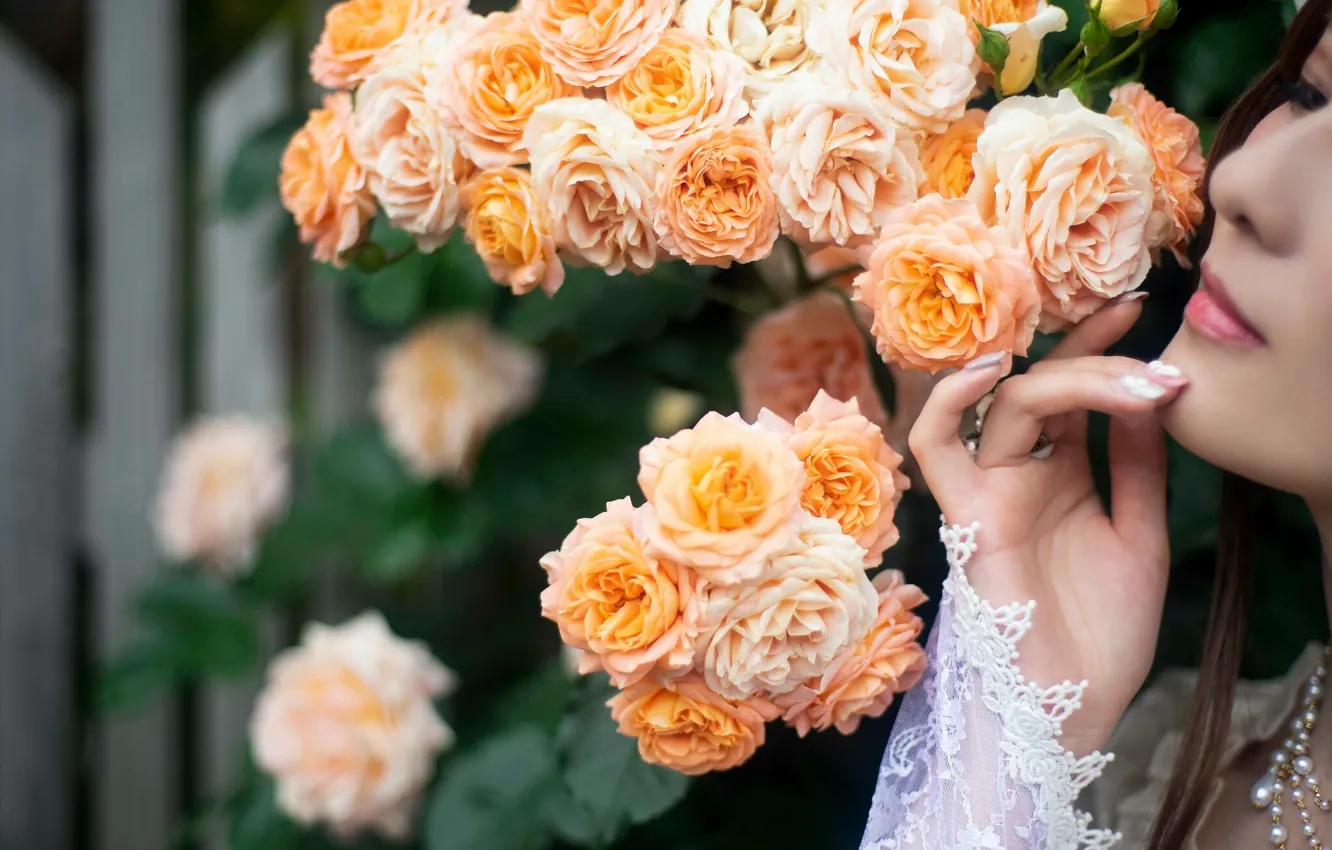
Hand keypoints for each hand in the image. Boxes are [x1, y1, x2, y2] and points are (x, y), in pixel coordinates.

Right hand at [908, 299, 1186, 755]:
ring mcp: (989, 492)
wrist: (1068, 711)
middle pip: (1046, 386)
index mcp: (1059, 476)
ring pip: (1009, 404)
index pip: (1072, 390)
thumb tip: (1148, 394)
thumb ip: (1138, 467)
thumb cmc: (1098, 637)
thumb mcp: (1138, 536)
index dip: (1100, 344)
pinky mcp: (966, 517)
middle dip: (1100, 359)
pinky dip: (952, 403)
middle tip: (1156, 355)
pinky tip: (999, 373)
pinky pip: (935, 448)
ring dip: (1069, 378)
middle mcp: (1019, 474)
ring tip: (1129, 383)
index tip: (1142, 303)